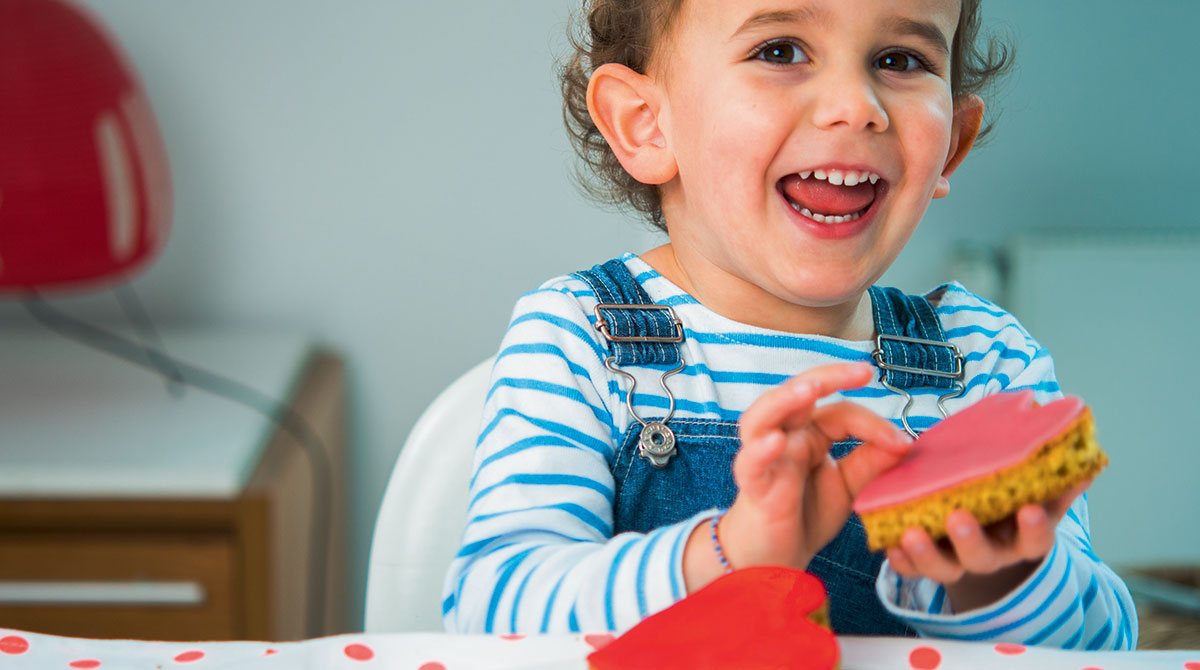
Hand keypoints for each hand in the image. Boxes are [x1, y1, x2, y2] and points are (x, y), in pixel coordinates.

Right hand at [720, 362, 911, 570]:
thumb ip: (872, 462)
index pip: (841, 412)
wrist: (775, 556)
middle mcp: (786, 436)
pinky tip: (776, 442)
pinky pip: (749, 462)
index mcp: (810, 433)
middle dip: (829, 376)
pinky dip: (760, 450)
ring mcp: (766, 458)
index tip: (903, 444)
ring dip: (785, 398)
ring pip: (763, 415)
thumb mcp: (848, 485)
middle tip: (862, 371)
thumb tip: (906, 442)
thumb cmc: (804, 513)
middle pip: (798, 393)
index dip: (873, 424)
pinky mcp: (753, 485)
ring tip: (810, 388)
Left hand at [885, 479, 1091, 611]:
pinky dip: (901, 560)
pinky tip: (889, 545)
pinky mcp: (926, 562)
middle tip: (958, 517)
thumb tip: (1087, 462)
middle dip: (970, 540)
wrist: (983, 518)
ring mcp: (957, 560)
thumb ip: (1056, 478)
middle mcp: (991, 553)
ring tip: (910, 533)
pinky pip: (912, 569)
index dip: (1034, 528)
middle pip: (983, 557)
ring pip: (945, 567)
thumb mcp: (1035, 488)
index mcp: (1022, 536)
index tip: (1030, 510)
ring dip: (927, 553)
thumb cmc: (1009, 495)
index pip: (1036, 538)